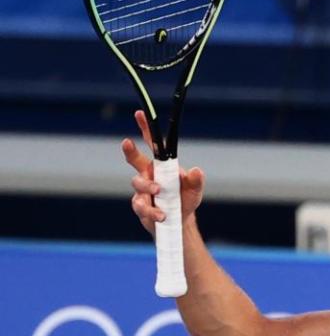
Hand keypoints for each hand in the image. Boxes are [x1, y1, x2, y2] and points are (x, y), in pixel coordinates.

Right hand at [122, 110, 204, 235]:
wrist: (178, 221)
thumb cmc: (185, 199)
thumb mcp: (195, 190)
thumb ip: (196, 181)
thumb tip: (197, 170)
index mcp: (162, 165)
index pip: (153, 144)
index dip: (145, 128)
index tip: (139, 114)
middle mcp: (149, 174)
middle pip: (135, 159)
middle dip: (130, 150)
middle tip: (127, 142)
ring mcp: (142, 189)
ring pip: (138, 183)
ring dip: (148, 187)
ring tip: (160, 193)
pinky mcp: (140, 204)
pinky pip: (141, 205)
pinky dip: (151, 210)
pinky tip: (161, 215)